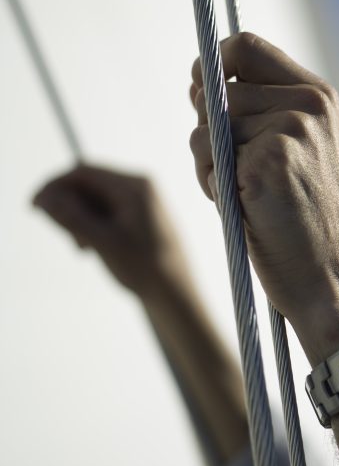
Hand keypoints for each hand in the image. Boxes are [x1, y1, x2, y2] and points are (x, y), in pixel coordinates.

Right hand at [33, 165, 189, 298]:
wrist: (176, 293)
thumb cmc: (144, 268)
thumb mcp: (102, 242)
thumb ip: (72, 218)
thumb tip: (45, 197)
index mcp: (135, 186)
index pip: (83, 172)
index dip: (54, 186)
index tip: (34, 207)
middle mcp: (141, 186)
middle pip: (88, 184)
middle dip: (69, 207)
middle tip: (69, 240)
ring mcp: (142, 200)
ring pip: (95, 199)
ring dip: (80, 219)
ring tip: (83, 249)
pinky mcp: (141, 215)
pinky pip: (107, 210)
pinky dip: (93, 225)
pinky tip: (92, 248)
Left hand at [189, 33, 338, 362]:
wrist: (333, 280)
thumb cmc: (306, 223)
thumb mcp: (296, 152)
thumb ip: (258, 111)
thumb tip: (197, 81)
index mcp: (318, 96)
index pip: (245, 47)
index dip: (212, 64)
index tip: (199, 90)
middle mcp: (307, 105)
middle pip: (215, 91)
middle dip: (209, 131)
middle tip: (238, 172)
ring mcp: (289, 132)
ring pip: (205, 129)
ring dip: (209, 165)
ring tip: (247, 198)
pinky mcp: (267, 163)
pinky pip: (206, 160)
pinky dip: (213, 189)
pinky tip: (246, 211)